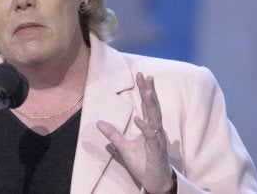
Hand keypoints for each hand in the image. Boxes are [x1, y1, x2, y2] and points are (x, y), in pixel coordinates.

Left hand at [97, 72, 173, 193]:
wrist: (155, 182)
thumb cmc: (144, 164)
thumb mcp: (124, 147)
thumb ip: (114, 134)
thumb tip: (98, 122)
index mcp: (150, 127)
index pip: (147, 105)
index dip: (145, 90)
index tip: (141, 75)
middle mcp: (156, 130)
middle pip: (153, 107)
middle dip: (149, 91)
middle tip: (146, 75)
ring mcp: (158, 140)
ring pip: (155, 118)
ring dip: (151, 104)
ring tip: (147, 90)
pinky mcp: (157, 151)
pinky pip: (151, 137)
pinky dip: (145, 127)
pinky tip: (140, 118)